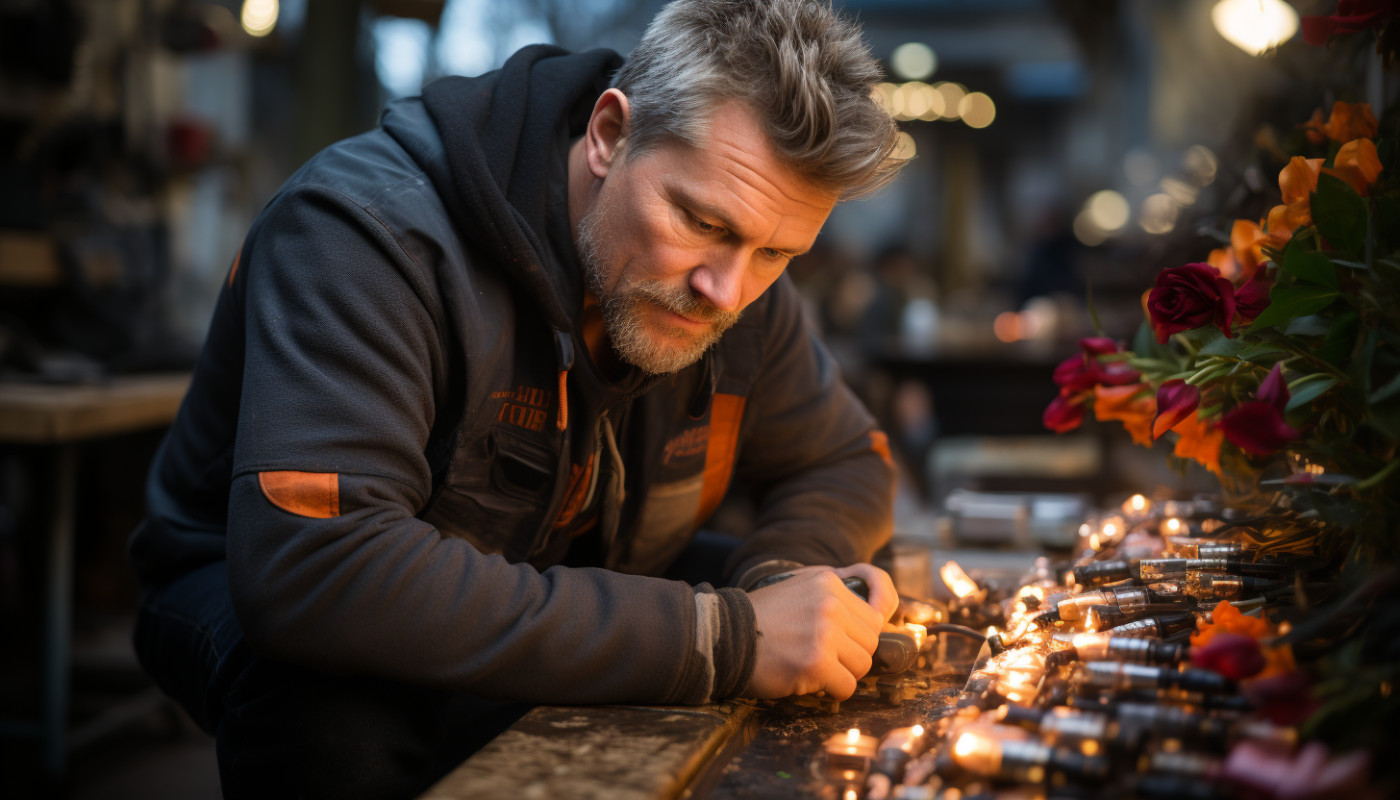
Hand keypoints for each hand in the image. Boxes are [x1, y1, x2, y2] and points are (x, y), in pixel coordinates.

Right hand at [741, 564, 897, 699]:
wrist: (724, 638)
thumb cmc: (761, 618)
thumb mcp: (800, 587)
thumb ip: (838, 594)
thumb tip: (885, 615)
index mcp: (828, 582)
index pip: (873, 617)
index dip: (857, 635)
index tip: (841, 643)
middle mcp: (830, 604)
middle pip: (870, 642)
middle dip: (850, 655)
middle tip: (823, 657)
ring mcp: (824, 633)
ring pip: (862, 666)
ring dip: (842, 674)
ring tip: (814, 668)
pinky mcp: (816, 662)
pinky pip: (847, 687)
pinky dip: (832, 692)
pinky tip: (810, 682)